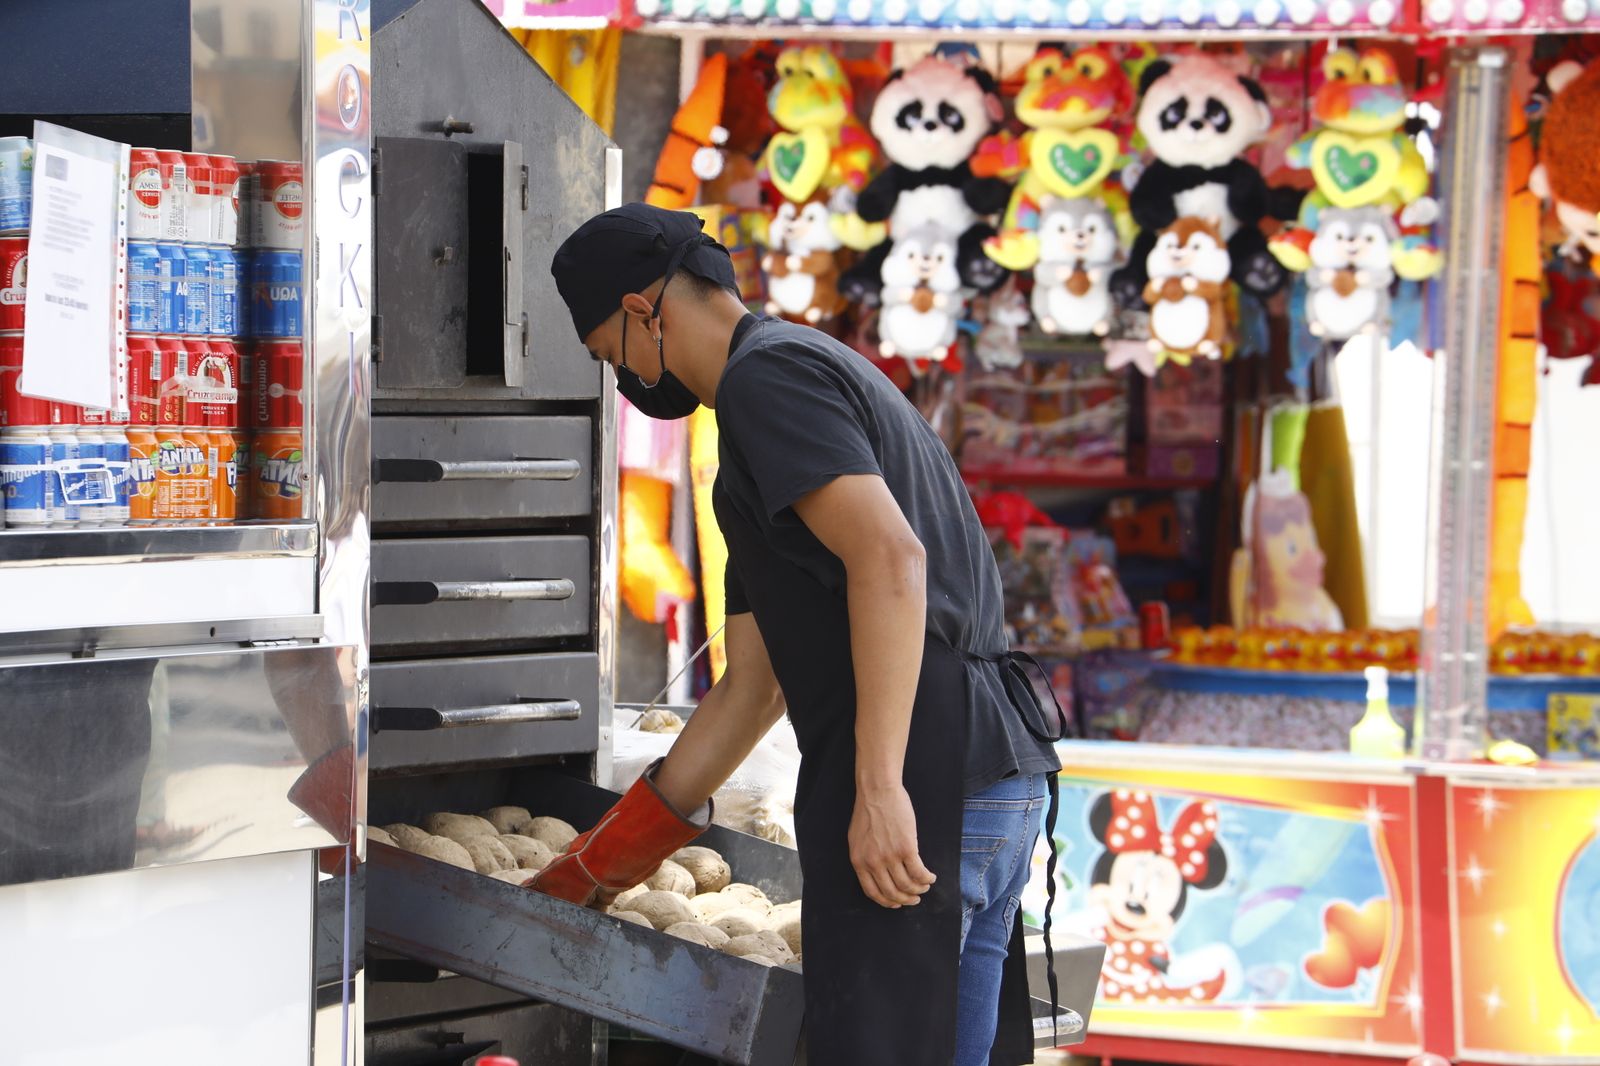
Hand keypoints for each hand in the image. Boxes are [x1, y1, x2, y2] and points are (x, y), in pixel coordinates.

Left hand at [848, 782, 935, 907]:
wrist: (877, 791)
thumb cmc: (868, 811)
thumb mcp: (857, 839)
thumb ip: (864, 857)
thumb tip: (875, 873)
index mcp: (859, 862)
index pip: (873, 892)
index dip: (887, 901)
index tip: (896, 903)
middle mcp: (873, 863)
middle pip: (892, 892)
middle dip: (906, 899)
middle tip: (914, 899)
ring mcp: (890, 857)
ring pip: (907, 885)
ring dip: (919, 890)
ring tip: (924, 887)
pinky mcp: (906, 848)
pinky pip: (919, 873)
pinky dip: (926, 879)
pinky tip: (930, 877)